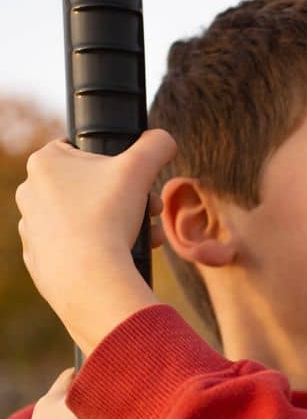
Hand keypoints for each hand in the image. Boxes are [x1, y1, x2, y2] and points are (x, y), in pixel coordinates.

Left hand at [14, 129, 172, 351]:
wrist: (90, 279)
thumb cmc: (108, 218)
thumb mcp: (140, 169)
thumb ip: (155, 145)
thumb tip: (164, 139)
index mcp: (44, 162)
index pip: (81, 150)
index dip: (115, 164)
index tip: (135, 182)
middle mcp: (29, 192)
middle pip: (86, 188)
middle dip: (122, 200)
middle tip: (148, 213)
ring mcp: (30, 228)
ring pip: (81, 220)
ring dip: (113, 226)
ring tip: (140, 239)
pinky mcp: (37, 259)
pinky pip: (71, 250)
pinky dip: (94, 252)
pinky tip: (114, 258)